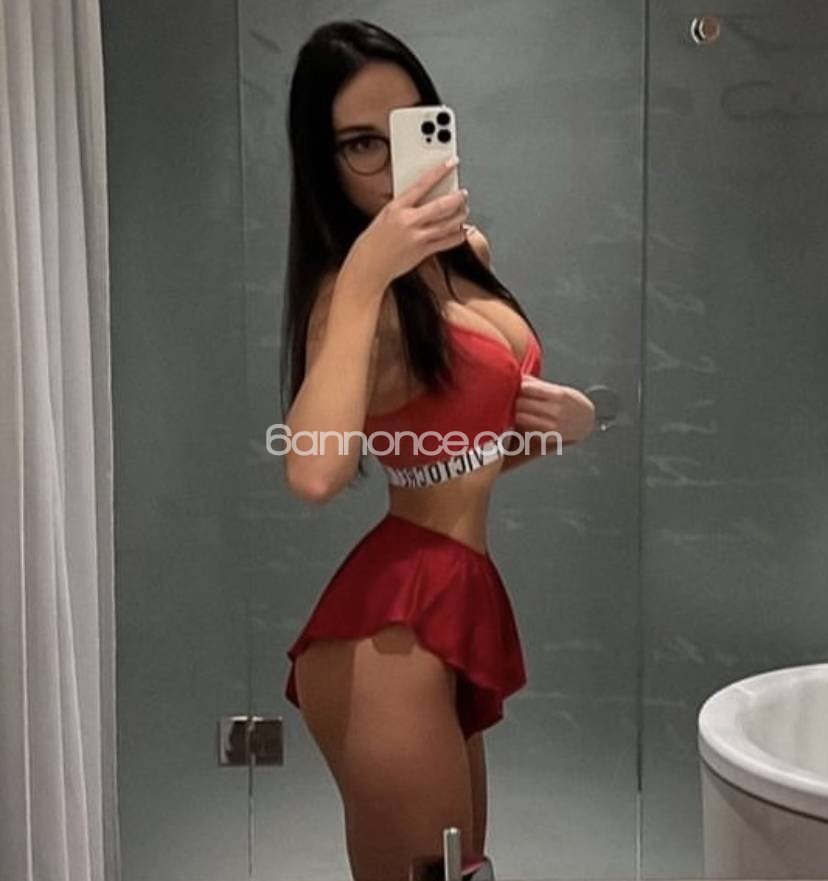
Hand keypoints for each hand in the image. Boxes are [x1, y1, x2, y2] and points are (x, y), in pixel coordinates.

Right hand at [349, 158, 468, 286]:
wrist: (368, 265)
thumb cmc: (373, 241)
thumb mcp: (385, 215)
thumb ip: (404, 207)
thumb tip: (423, 199)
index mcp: (397, 208)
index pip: (423, 184)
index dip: (440, 171)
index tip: (452, 163)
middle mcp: (409, 221)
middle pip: (442, 206)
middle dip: (457, 198)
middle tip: (463, 193)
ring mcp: (418, 237)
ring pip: (448, 224)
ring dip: (460, 216)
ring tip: (465, 210)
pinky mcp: (423, 252)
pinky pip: (447, 242)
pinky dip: (458, 236)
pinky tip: (462, 231)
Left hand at [514, 377, 595, 446]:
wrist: (585, 423)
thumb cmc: (570, 404)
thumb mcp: (559, 390)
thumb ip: (538, 384)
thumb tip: (519, 376)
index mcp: (558, 395)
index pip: (527, 388)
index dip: (518, 386)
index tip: (516, 387)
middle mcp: (556, 411)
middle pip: (521, 403)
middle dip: (514, 400)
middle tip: (513, 400)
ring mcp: (552, 426)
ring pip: (520, 417)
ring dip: (515, 413)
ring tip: (518, 410)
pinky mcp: (547, 438)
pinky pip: (525, 430)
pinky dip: (521, 425)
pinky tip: (525, 422)